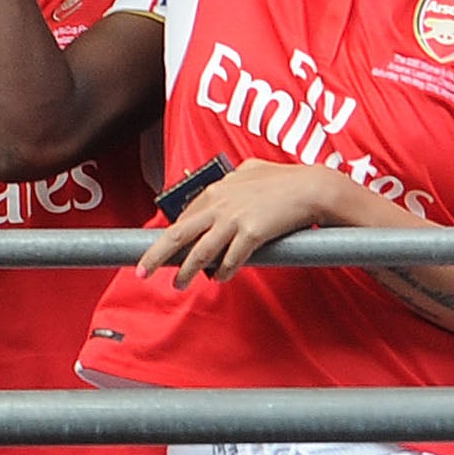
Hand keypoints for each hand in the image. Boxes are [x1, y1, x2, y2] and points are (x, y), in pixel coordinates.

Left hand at [136, 159, 343, 286]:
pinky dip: (222, 271)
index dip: (170, 236)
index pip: (184, 217)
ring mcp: (233, 219)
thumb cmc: (285, 179)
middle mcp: (219, 205)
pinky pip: (231, 259)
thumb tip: (224, 179)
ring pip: (200, 252)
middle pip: (178, 234)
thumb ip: (233, 177)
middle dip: (156, 255)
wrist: (312, 187)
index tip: (159, 248)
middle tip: (141, 271)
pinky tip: (218, 279)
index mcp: (216, 190)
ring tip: (178, 284)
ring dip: (186, 271)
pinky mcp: (251, 234)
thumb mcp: (250, 170)